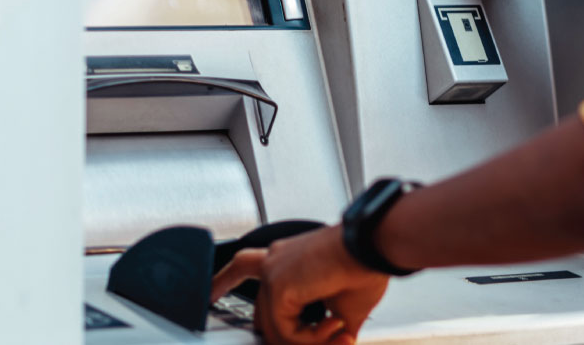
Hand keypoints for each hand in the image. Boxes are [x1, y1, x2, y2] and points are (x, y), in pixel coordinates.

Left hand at [211, 228, 390, 344]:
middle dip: (289, 339)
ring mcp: (274, 273)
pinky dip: (312, 339)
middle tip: (327, 338)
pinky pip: (285, 332)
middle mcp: (275, 262)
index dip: (223, 282)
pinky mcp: (278, 286)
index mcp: (287, 260)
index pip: (242, 268)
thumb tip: (336, 344)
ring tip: (338, 333)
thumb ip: (326, 328)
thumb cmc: (366, 267)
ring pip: (275, 330)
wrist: (375, 249)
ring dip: (310, 342)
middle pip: (259, 313)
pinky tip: (333, 326)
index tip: (209, 294)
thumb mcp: (343, 307)